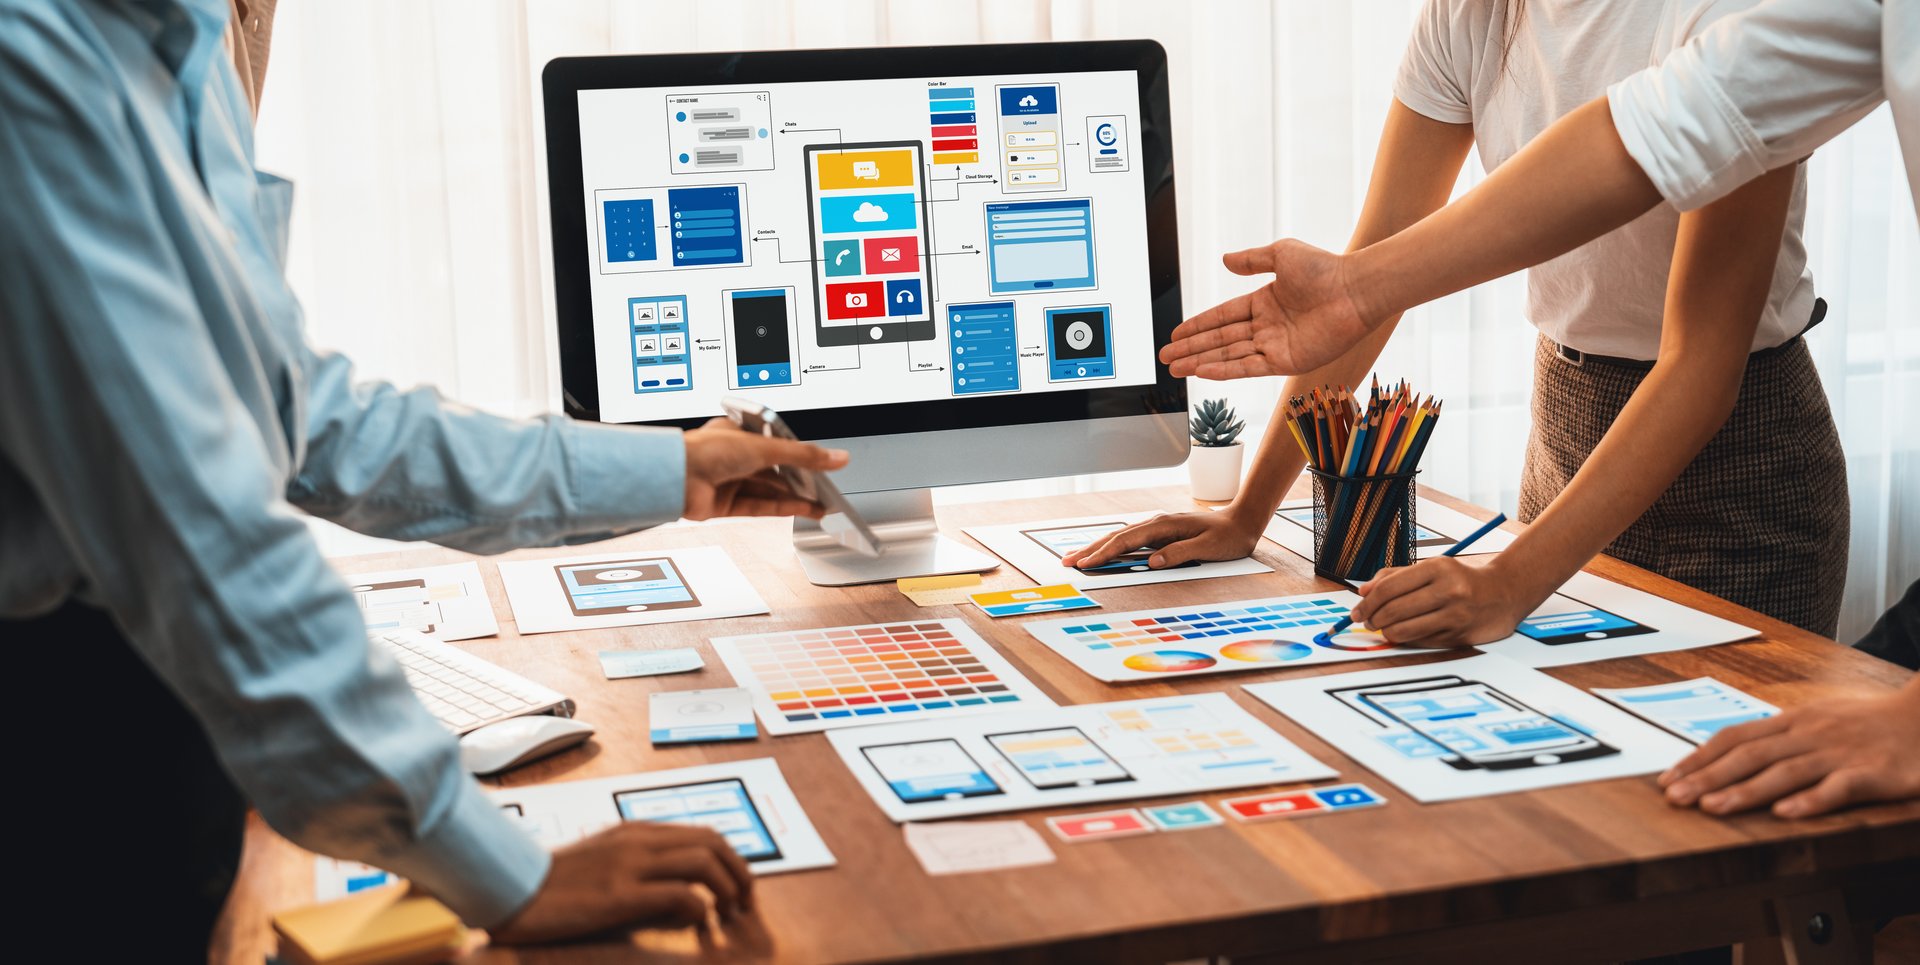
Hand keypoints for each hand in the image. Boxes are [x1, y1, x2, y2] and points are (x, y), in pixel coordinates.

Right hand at [490, 822, 753, 943]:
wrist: (512, 891)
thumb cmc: (557, 884)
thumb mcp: (606, 863)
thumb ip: (644, 869)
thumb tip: (688, 896)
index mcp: (637, 831)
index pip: (703, 833)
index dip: (732, 859)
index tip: (740, 885)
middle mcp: (639, 840)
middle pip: (714, 841)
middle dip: (741, 871)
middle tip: (747, 901)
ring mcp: (630, 865)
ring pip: (704, 861)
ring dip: (729, 888)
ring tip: (732, 913)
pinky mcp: (620, 895)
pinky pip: (680, 893)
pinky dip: (700, 908)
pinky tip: (698, 923)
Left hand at [682, 418, 848, 520]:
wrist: (673, 477)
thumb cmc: (704, 450)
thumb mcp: (765, 447)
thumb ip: (803, 455)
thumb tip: (836, 458)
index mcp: (738, 432)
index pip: (777, 444)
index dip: (800, 455)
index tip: (822, 464)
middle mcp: (732, 456)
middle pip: (775, 470)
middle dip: (801, 480)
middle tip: (826, 488)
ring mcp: (727, 480)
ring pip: (768, 490)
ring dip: (795, 497)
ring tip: (821, 503)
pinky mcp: (724, 504)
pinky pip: (759, 506)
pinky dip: (781, 508)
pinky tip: (802, 509)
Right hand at [1059, 510, 1262, 569]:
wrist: (1242, 521)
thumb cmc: (1227, 536)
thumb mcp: (1207, 549)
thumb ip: (1179, 554)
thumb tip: (1152, 562)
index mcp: (1164, 526)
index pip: (1126, 541)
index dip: (1103, 553)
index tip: (1085, 564)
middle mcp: (1156, 523)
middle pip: (1116, 536)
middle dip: (1090, 549)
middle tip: (1067, 562)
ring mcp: (1157, 527)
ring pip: (1120, 537)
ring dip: (1096, 547)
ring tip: (1075, 557)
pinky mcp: (1160, 534)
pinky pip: (1129, 540)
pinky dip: (1111, 546)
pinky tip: (1103, 551)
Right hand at [1159, 240, 1376, 378]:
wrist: (1355, 290)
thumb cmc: (1326, 268)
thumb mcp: (1281, 254)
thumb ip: (1252, 260)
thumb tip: (1225, 260)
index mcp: (1264, 302)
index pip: (1222, 317)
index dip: (1198, 326)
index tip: (1176, 334)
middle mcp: (1267, 327)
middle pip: (1220, 340)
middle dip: (1191, 349)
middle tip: (1166, 358)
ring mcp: (1275, 346)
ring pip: (1229, 356)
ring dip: (1201, 362)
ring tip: (1176, 369)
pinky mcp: (1286, 361)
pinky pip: (1248, 367)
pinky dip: (1225, 371)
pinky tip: (1203, 372)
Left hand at [1349, 556, 1534, 647]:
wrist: (1503, 593)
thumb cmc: (1460, 579)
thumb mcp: (1430, 567)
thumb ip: (1395, 576)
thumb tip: (1363, 591)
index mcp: (1438, 568)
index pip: (1389, 588)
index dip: (1367, 602)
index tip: (1356, 610)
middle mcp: (1449, 591)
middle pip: (1393, 611)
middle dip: (1372, 618)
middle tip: (1366, 620)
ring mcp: (1455, 615)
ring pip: (1404, 631)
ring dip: (1386, 632)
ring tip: (1382, 627)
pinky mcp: (1459, 636)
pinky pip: (1420, 641)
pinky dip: (1406, 639)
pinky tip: (1405, 632)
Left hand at [1658, 684, 1919, 818]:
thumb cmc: (1865, 723)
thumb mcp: (1816, 720)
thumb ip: (1776, 736)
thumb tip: (1727, 751)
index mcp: (1792, 721)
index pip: (1734, 737)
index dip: (1698, 758)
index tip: (1667, 779)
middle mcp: (1809, 734)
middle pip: (1750, 755)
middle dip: (1708, 777)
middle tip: (1674, 798)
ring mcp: (1839, 753)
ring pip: (1785, 772)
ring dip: (1746, 791)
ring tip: (1712, 808)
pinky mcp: (1872, 773)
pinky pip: (1838, 788)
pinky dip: (1811, 800)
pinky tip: (1786, 814)